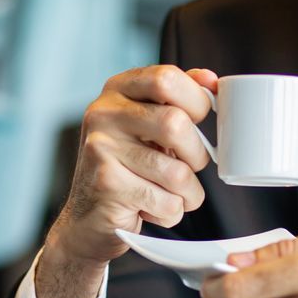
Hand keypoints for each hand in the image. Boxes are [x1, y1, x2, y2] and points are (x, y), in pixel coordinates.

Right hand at [35, 65, 218, 297]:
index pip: (166, 78)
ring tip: (170, 194)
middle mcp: (103, 114)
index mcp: (116, 90)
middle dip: (196, 154)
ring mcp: (101, 149)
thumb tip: (211, 81)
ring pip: (177, 172)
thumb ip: (176, 99)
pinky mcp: (108, 185)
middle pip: (175, 124)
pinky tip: (151, 208)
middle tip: (189, 165)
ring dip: (187, 193)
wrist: (86, 220)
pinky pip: (167, 203)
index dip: (196, 100)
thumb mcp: (146, 125)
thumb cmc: (125, 168)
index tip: (201, 119)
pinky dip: (170, 213)